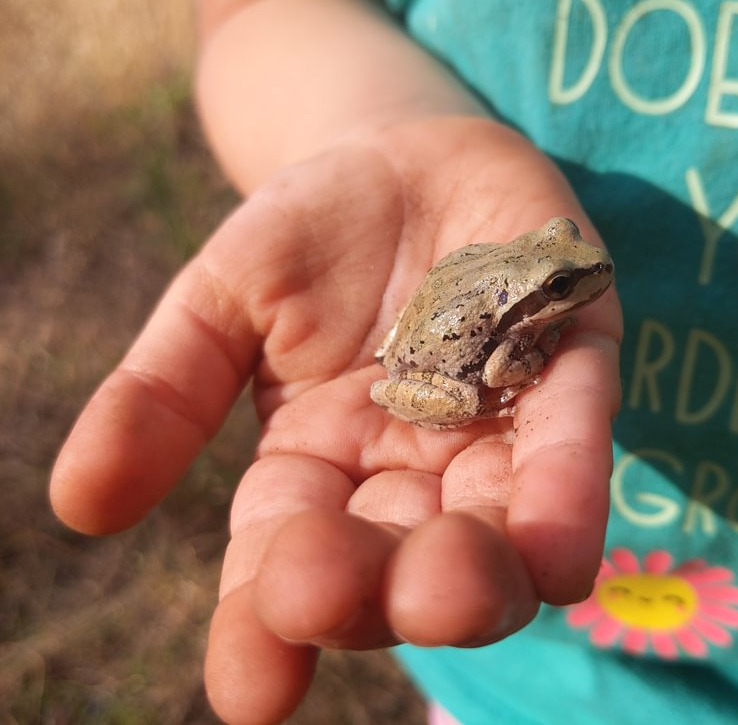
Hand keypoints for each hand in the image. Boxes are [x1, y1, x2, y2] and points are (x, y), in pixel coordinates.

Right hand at [50, 117, 622, 723]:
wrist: (404, 152)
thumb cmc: (307, 235)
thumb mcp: (219, 303)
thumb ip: (164, 395)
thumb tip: (79, 505)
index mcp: (317, 472)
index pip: (287, 567)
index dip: (267, 628)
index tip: (253, 691)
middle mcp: (410, 476)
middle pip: (396, 567)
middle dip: (373, 595)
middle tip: (332, 596)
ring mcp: (495, 433)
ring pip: (494, 535)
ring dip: (474, 576)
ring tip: (444, 591)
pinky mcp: (570, 375)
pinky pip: (572, 449)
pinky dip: (564, 499)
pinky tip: (557, 553)